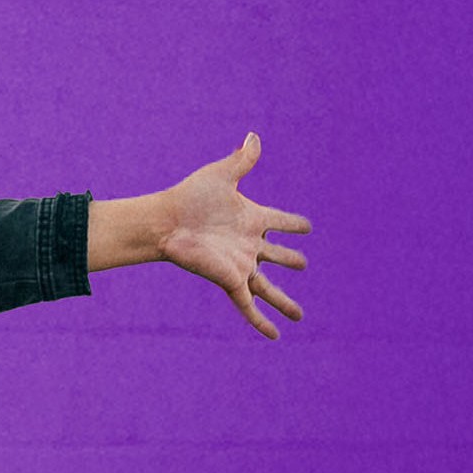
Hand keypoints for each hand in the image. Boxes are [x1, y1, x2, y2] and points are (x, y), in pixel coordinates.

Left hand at [91, 133, 312, 339]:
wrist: (167, 221)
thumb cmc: (190, 196)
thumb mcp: (222, 175)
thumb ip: (242, 160)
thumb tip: (254, 136)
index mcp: (251, 218)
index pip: (278, 221)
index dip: (292, 223)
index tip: (306, 226)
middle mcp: (248, 244)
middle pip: (276, 255)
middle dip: (290, 259)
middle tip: (303, 263)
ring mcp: (241, 264)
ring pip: (268, 288)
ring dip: (284, 302)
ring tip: (300, 315)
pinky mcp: (231, 280)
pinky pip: (249, 306)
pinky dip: (261, 322)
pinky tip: (274, 336)